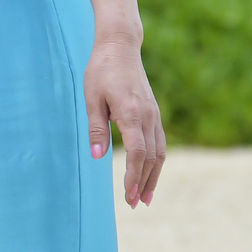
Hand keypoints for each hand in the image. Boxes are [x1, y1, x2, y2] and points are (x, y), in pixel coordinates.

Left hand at [87, 37, 166, 206]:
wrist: (120, 47)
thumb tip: (97, 157)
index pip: (138, 153)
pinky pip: (160, 142)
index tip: (128, 195)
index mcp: (132, 113)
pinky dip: (156, 161)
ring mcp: (154, 114)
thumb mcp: (92, 98)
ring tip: (145, 197)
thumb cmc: (101, 70)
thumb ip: (96, 129)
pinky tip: (150, 172)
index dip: (134, 176)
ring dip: (154, 176)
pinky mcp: (154, 113)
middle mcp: (148, 116)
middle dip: (144, 183)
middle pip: (151, 157)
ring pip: (160, 152)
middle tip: (135, 204)